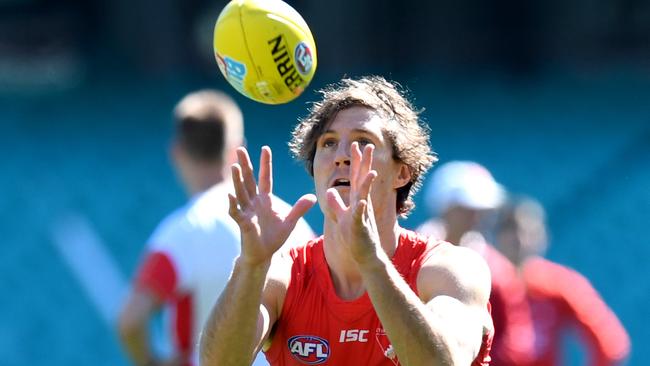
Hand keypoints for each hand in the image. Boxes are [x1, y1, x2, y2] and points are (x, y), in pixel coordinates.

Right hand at [228, 146, 315, 264]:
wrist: (263, 255)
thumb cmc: (274, 238)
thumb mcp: (289, 222)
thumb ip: (299, 209)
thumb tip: (313, 197)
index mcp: (265, 199)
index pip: (265, 178)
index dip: (265, 164)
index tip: (265, 148)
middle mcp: (254, 202)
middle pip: (248, 180)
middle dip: (245, 165)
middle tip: (240, 149)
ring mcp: (247, 212)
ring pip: (240, 192)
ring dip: (237, 180)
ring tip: (234, 166)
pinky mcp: (243, 223)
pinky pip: (236, 212)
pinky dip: (232, 203)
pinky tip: (229, 194)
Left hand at [325, 142, 380, 263]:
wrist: (366, 257)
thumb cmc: (355, 238)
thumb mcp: (342, 218)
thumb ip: (336, 204)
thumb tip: (329, 191)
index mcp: (356, 200)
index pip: (356, 177)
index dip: (356, 161)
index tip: (355, 144)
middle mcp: (361, 205)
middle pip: (362, 180)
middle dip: (365, 164)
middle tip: (368, 146)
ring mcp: (361, 216)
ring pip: (364, 196)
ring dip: (367, 184)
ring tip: (371, 172)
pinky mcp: (359, 228)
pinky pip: (359, 217)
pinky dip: (360, 209)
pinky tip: (362, 202)